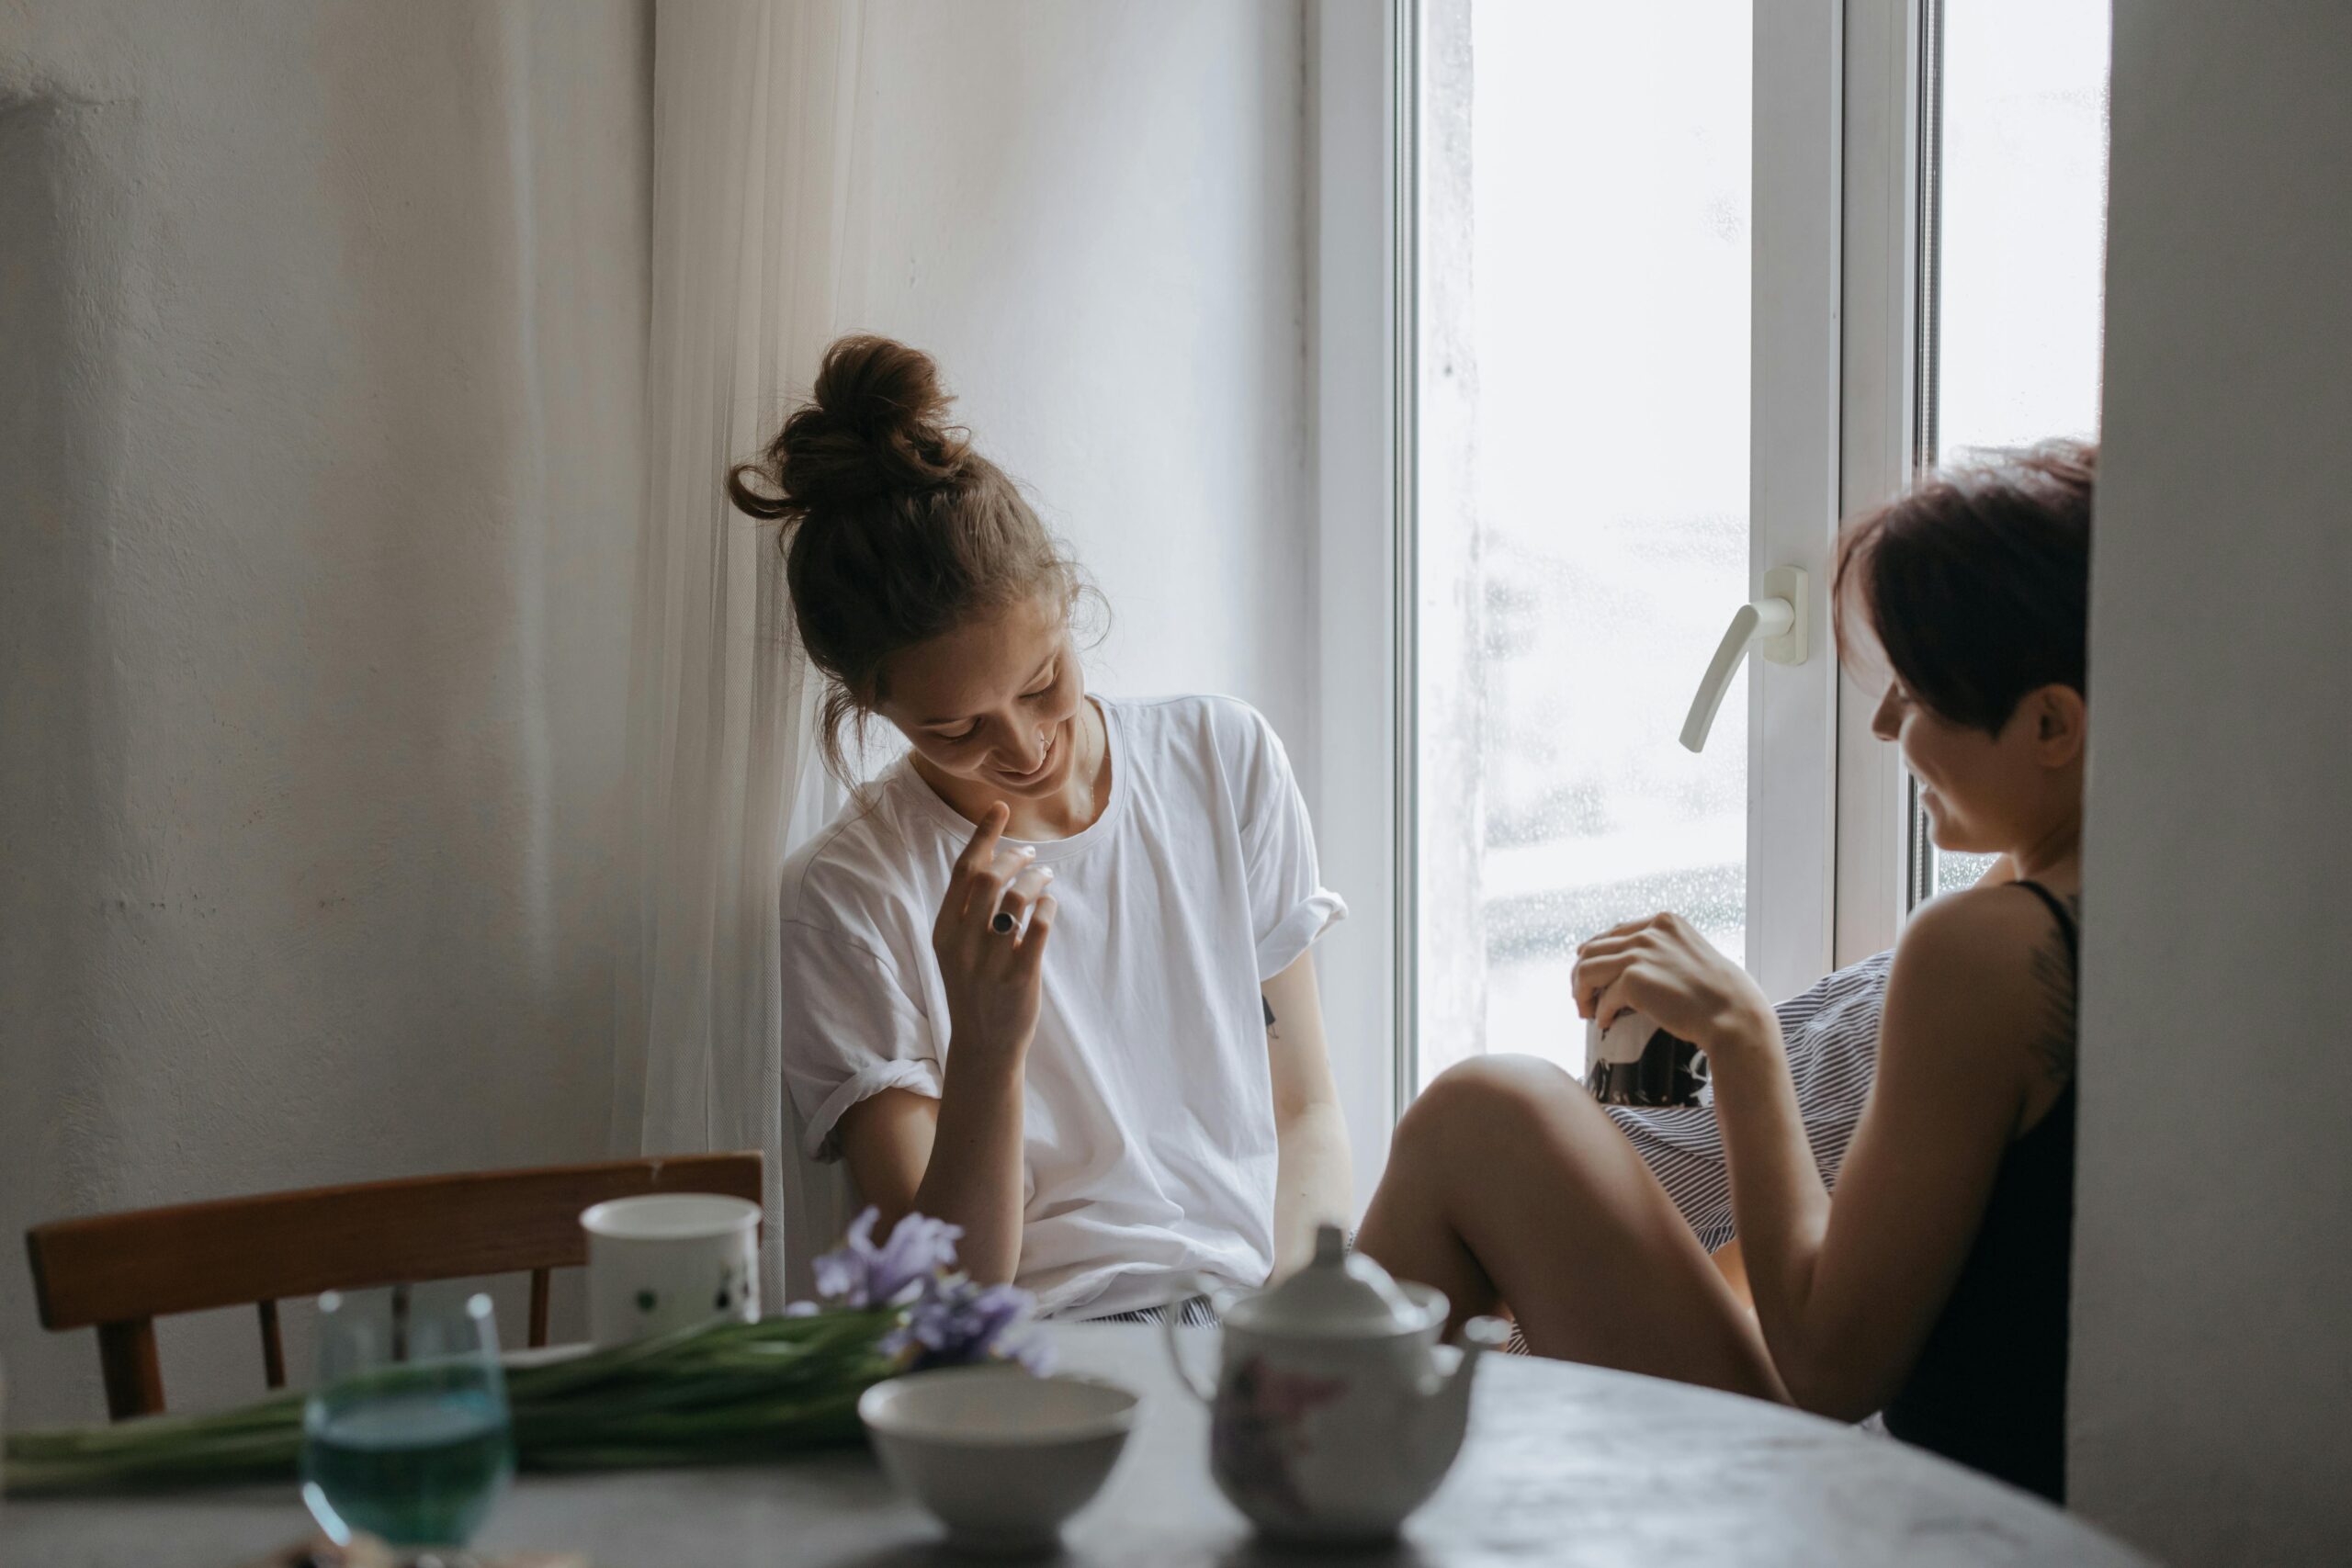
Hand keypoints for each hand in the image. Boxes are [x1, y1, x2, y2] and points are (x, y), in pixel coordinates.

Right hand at [932, 803, 1057, 1062]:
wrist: (984, 1044)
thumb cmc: (974, 989)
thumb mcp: (957, 950)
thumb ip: (968, 912)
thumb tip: (997, 861)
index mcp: (944, 932)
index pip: (963, 872)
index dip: (983, 835)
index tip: (1000, 809)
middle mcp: (963, 944)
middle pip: (989, 878)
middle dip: (1014, 857)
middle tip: (1029, 853)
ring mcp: (991, 962)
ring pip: (1017, 899)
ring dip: (1036, 879)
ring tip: (1045, 877)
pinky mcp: (1019, 977)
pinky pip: (1039, 928)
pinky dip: (1048, 907)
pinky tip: (1050, 904)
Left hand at [1571, 911, 1775, 1059]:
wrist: (1732, 1013)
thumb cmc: (1720, 994)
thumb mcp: (1692, 956)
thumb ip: (1664, 952)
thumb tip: (1632, 968)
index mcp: (1664, 922)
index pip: (1615, 932)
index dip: (1597, 953)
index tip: (1591, 973)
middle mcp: (1649, 931)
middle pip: (1593, 948)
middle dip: (1581, 974)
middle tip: (1582, 997)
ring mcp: (1640, 952)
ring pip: (1587, 969)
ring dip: (1580, 992)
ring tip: (1585, 1011)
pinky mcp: (1633, 979)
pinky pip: (1602, 996)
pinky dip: (1600, 1011)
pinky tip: (1604, 1022)